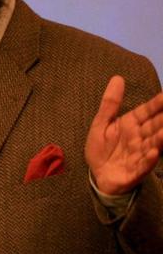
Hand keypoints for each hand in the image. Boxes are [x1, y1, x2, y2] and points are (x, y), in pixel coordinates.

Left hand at [85, 76, 162, 194]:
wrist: (97, 175)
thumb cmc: (101, 148)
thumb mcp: (101, 123)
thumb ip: (110, 103)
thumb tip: (118, 78)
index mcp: (130, 124)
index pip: (146, 111)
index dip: (157, 103)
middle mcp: (139, 138)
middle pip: (155, 126)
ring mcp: (139, 154)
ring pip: (154, 144)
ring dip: (161, 138)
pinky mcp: (135, 170)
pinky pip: (143, 165)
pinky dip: (149, 159)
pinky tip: (153, 152)